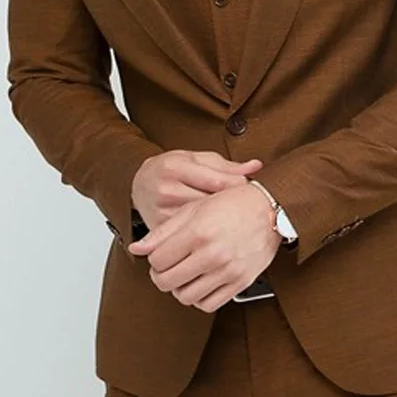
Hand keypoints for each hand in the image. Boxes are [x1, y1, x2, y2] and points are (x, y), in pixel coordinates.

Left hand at [127, 183, 282, 311]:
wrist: (271, 208)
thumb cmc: (234, 203)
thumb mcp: (195, 209)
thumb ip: (163, 231)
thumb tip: (137, 249)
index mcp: (198, 232)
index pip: (157, 261)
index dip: (155, 258)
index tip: (162, 253)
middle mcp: (213, 254)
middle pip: (167, 282)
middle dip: (162, 275)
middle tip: (169, 266)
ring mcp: (227, 270)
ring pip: (185, 297)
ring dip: (180, 288)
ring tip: (186, 274)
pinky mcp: (240, 282)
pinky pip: (208, 304)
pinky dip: (199, 298)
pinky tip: (202, 282)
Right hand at [131, 149, 263, 228]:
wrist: (139, 183)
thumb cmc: (173, 168)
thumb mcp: (197, 159)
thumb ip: (227, 166)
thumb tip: (256, 166)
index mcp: (176, 167)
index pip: (216, 181)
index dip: (238, 188)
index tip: (251, 192)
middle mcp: (167, 190)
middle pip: (210, 204)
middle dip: (231, 208)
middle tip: (245, 209)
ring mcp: (161, 213)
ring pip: (200, 224)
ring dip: (219, 224)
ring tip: (232, 221)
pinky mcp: (160, 231)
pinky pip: (188, 238)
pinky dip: (204, 236)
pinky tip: (215, 233)